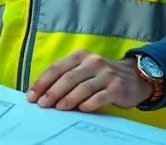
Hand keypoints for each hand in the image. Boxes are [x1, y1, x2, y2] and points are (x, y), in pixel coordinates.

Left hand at [25, 51, 152, 112]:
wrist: (134, 77)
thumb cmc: (100, 77)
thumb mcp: (83, 71)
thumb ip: (65, 78)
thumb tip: (42, 94)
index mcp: (79, 56)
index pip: (56, 68)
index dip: (42, 83)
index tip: (31, 96)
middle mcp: (92, 62)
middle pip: (68, 78)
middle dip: (52, 92)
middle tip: (42, 105)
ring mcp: (106, 74)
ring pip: (83, 87)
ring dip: (68, 99)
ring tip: (58, 108)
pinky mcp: (117, 87)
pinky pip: (100, 96)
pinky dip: (89, 103)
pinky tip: (81, 109)